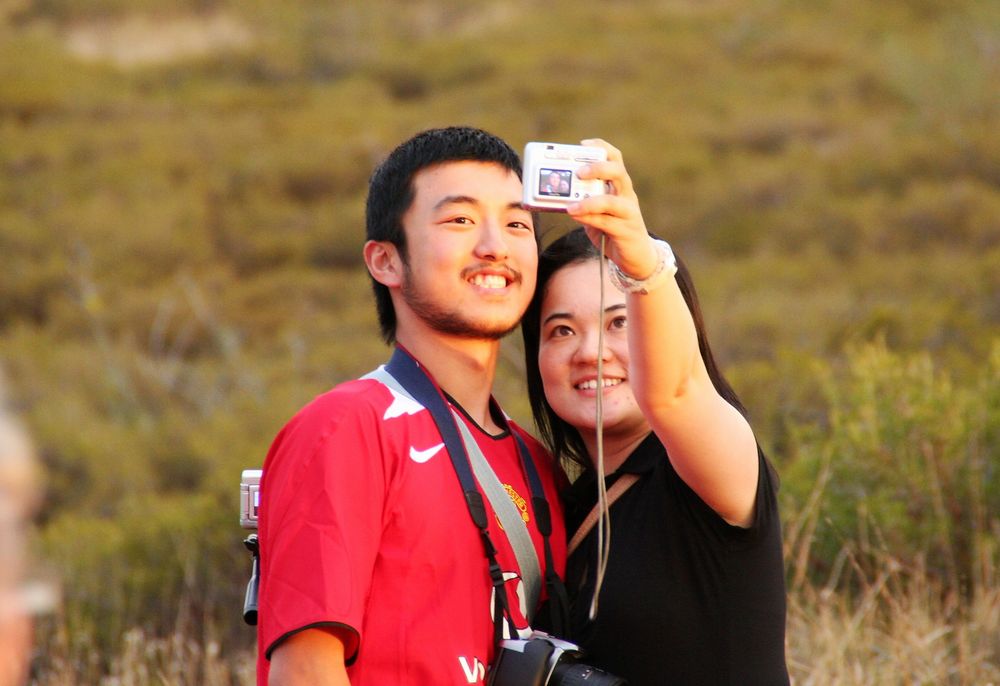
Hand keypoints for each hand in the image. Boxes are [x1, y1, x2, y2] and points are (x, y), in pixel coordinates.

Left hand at [566, 139, 658, 279]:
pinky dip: (589, 218)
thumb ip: (581, 201)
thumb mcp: (596, 212)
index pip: (615, 158)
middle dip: (597, 168)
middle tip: (578, 172)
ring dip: (589, 201)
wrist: (635, 256)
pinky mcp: (626, 231)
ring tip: (571, 205)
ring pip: (611, 200)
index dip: (601, 147)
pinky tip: (576, 216)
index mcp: (619, 185)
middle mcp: (626, 195)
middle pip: (618, 172)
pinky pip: (607, 222)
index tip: (583, 144)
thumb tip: (555, 195)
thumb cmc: (613, 230)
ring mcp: (629, 213)